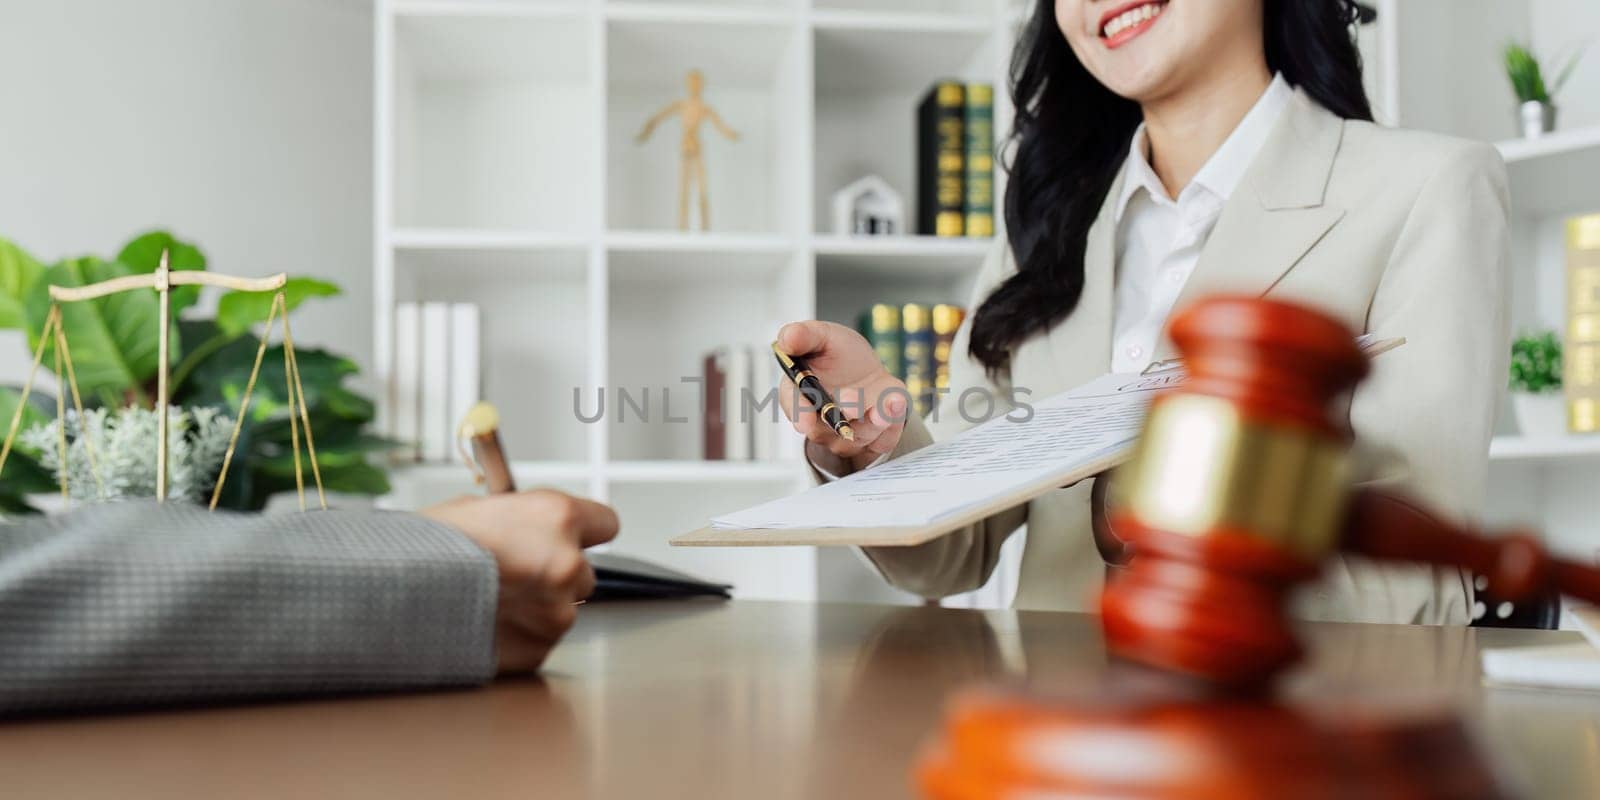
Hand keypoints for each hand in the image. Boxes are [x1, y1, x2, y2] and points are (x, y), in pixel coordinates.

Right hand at [421, 490, 619, 673]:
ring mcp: (557, 612)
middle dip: (556, 575)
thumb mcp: (479, 509)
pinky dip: (518, 636)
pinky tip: (484, 623)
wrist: (392, 596)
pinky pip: (540, 641)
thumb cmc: (425, 547)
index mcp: (557, 518)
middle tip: (514, 575)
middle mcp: (567, 564)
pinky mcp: (539, 650)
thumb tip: (531, 528)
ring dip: (536, 607)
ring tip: (489, 600)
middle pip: (584, 572)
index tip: (571, 538)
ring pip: (562, 609)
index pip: (606, 523)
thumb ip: (523, 520)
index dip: (584, 532)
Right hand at [775, 320, 909, 473]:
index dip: (799, 414)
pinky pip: (884, 439)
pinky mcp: (875, 438)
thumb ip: (804, 336)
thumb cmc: (837, 355)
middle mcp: (822, 422)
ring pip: (860, 435)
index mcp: (801, 394)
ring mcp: (849, 434)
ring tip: (887, 403)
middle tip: (851, 403)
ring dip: (874, 420)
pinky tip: (898, 404)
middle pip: (827, 430)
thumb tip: (787, 338)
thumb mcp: (822, 336)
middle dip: (841, 418)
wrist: (867, 369)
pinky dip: (894, 422)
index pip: (795, 408)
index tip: (806, 420)